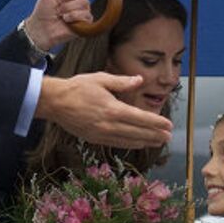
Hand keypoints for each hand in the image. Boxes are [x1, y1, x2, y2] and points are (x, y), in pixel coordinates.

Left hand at [23, 0, 91, 50]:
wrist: (41, 27)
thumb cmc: (44, 9)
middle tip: (59, 1)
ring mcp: (84, 8)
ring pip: (84, 2)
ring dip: (67, 8)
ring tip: (60, 12)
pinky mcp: (86, 21)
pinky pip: (85, 14)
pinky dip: (72, 16)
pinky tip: (65, 19)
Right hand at [36, 72, 172, 148]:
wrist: (54, 102)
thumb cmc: (77, 88)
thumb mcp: (100, 79)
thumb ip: (122, 82)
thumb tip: (140, 80)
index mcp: (113, 109)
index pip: (141, 118)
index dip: (156, 123)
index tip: (169, 125)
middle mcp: (109, 125)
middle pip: (138, 133)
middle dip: (155, 135)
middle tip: (169, 137)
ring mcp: (101, 134)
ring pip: (128, 141)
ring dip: (145, 142)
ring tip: (158, 142)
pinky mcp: (94, 139)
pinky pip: (116, 143)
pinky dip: (130, 144)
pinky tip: (137, 143)